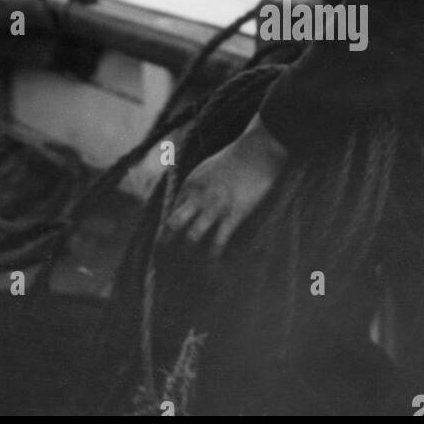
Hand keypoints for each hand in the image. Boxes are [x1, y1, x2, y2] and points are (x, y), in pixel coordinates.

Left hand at [162, 115, 287, 256]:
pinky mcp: (234, 214)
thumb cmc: (235, 160)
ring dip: (191, 256)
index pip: (170, 214)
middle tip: (170, 265)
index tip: (166, 251)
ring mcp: (215, 206)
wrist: (257, 151)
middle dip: (169, 246)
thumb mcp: (206, 171)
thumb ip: (196, 189)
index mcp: (190, 186)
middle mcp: (197, 197)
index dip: (166, 234)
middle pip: (173, 226)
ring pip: (192, 237)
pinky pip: (219, 241)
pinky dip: (215, 257)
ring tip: (193, 273)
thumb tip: (190, 207)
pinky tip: (215, 265)